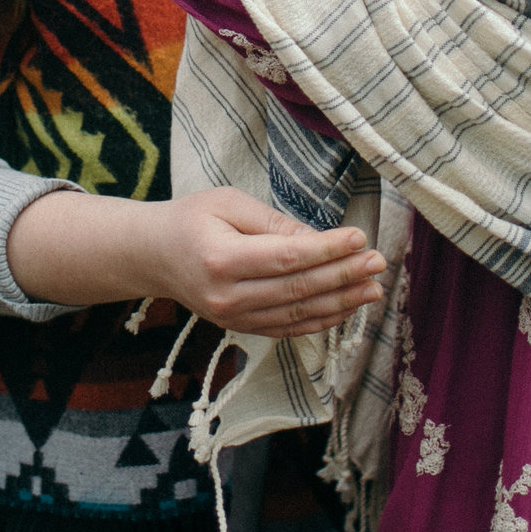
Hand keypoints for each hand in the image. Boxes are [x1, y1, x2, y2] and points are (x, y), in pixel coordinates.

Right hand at [137, 188, 386, 338]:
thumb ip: (273, 223)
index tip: (360, 238)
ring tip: (373, 289)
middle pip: (298, 289)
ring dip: (341, 303)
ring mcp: (233, 318)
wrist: (153, 255)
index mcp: (222, 259)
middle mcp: (228, 296)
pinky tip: (346, 307)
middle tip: (378, 262)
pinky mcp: (240, 328)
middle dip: (344, 276)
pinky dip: (321, 320)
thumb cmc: (190, 219)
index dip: (328, 251)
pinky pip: (288, 328)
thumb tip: (317, 239)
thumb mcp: (227, 203)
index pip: (288, 258)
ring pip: (298, 314)